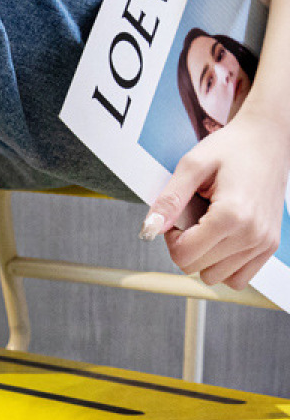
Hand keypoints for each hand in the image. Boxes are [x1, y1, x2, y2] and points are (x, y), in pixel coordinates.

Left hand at [141, 107, 289, 289]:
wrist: (267, 140)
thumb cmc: (231, 149)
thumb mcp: (192, 165)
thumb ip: (169, 200)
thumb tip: (150, 229)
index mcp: (232, 215)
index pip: (183, 255)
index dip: (171, 238)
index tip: (178, 217)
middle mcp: (253, 234)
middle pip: (196, 269)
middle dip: (184, 247)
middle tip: (192, 218)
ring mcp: (264, 243)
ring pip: (215, 278)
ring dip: (204, 257)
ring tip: (209, 226)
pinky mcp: (269, 246)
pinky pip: (238, 278)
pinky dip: (223, 265)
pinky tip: (221, 239)